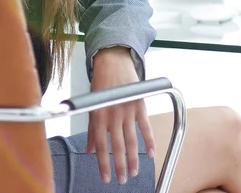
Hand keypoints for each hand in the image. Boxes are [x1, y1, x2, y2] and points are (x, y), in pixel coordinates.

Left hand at [86, 47, 154, 183]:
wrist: (113, 60)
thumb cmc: (101, 81)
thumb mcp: (92, 104)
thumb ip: (92, 128)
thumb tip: (89, 149)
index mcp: (98, 114)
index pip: (100, 145)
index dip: (103, 163)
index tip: (106, 177)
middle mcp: (112, 114)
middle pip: (117, 146)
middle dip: (120, 166)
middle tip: (122, 179)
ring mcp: (127, 110)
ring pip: (131, 140)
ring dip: (133, 158)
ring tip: (134, 172)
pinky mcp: (139, 105)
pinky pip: (145, 127)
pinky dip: (149, 141)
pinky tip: (150, 154)